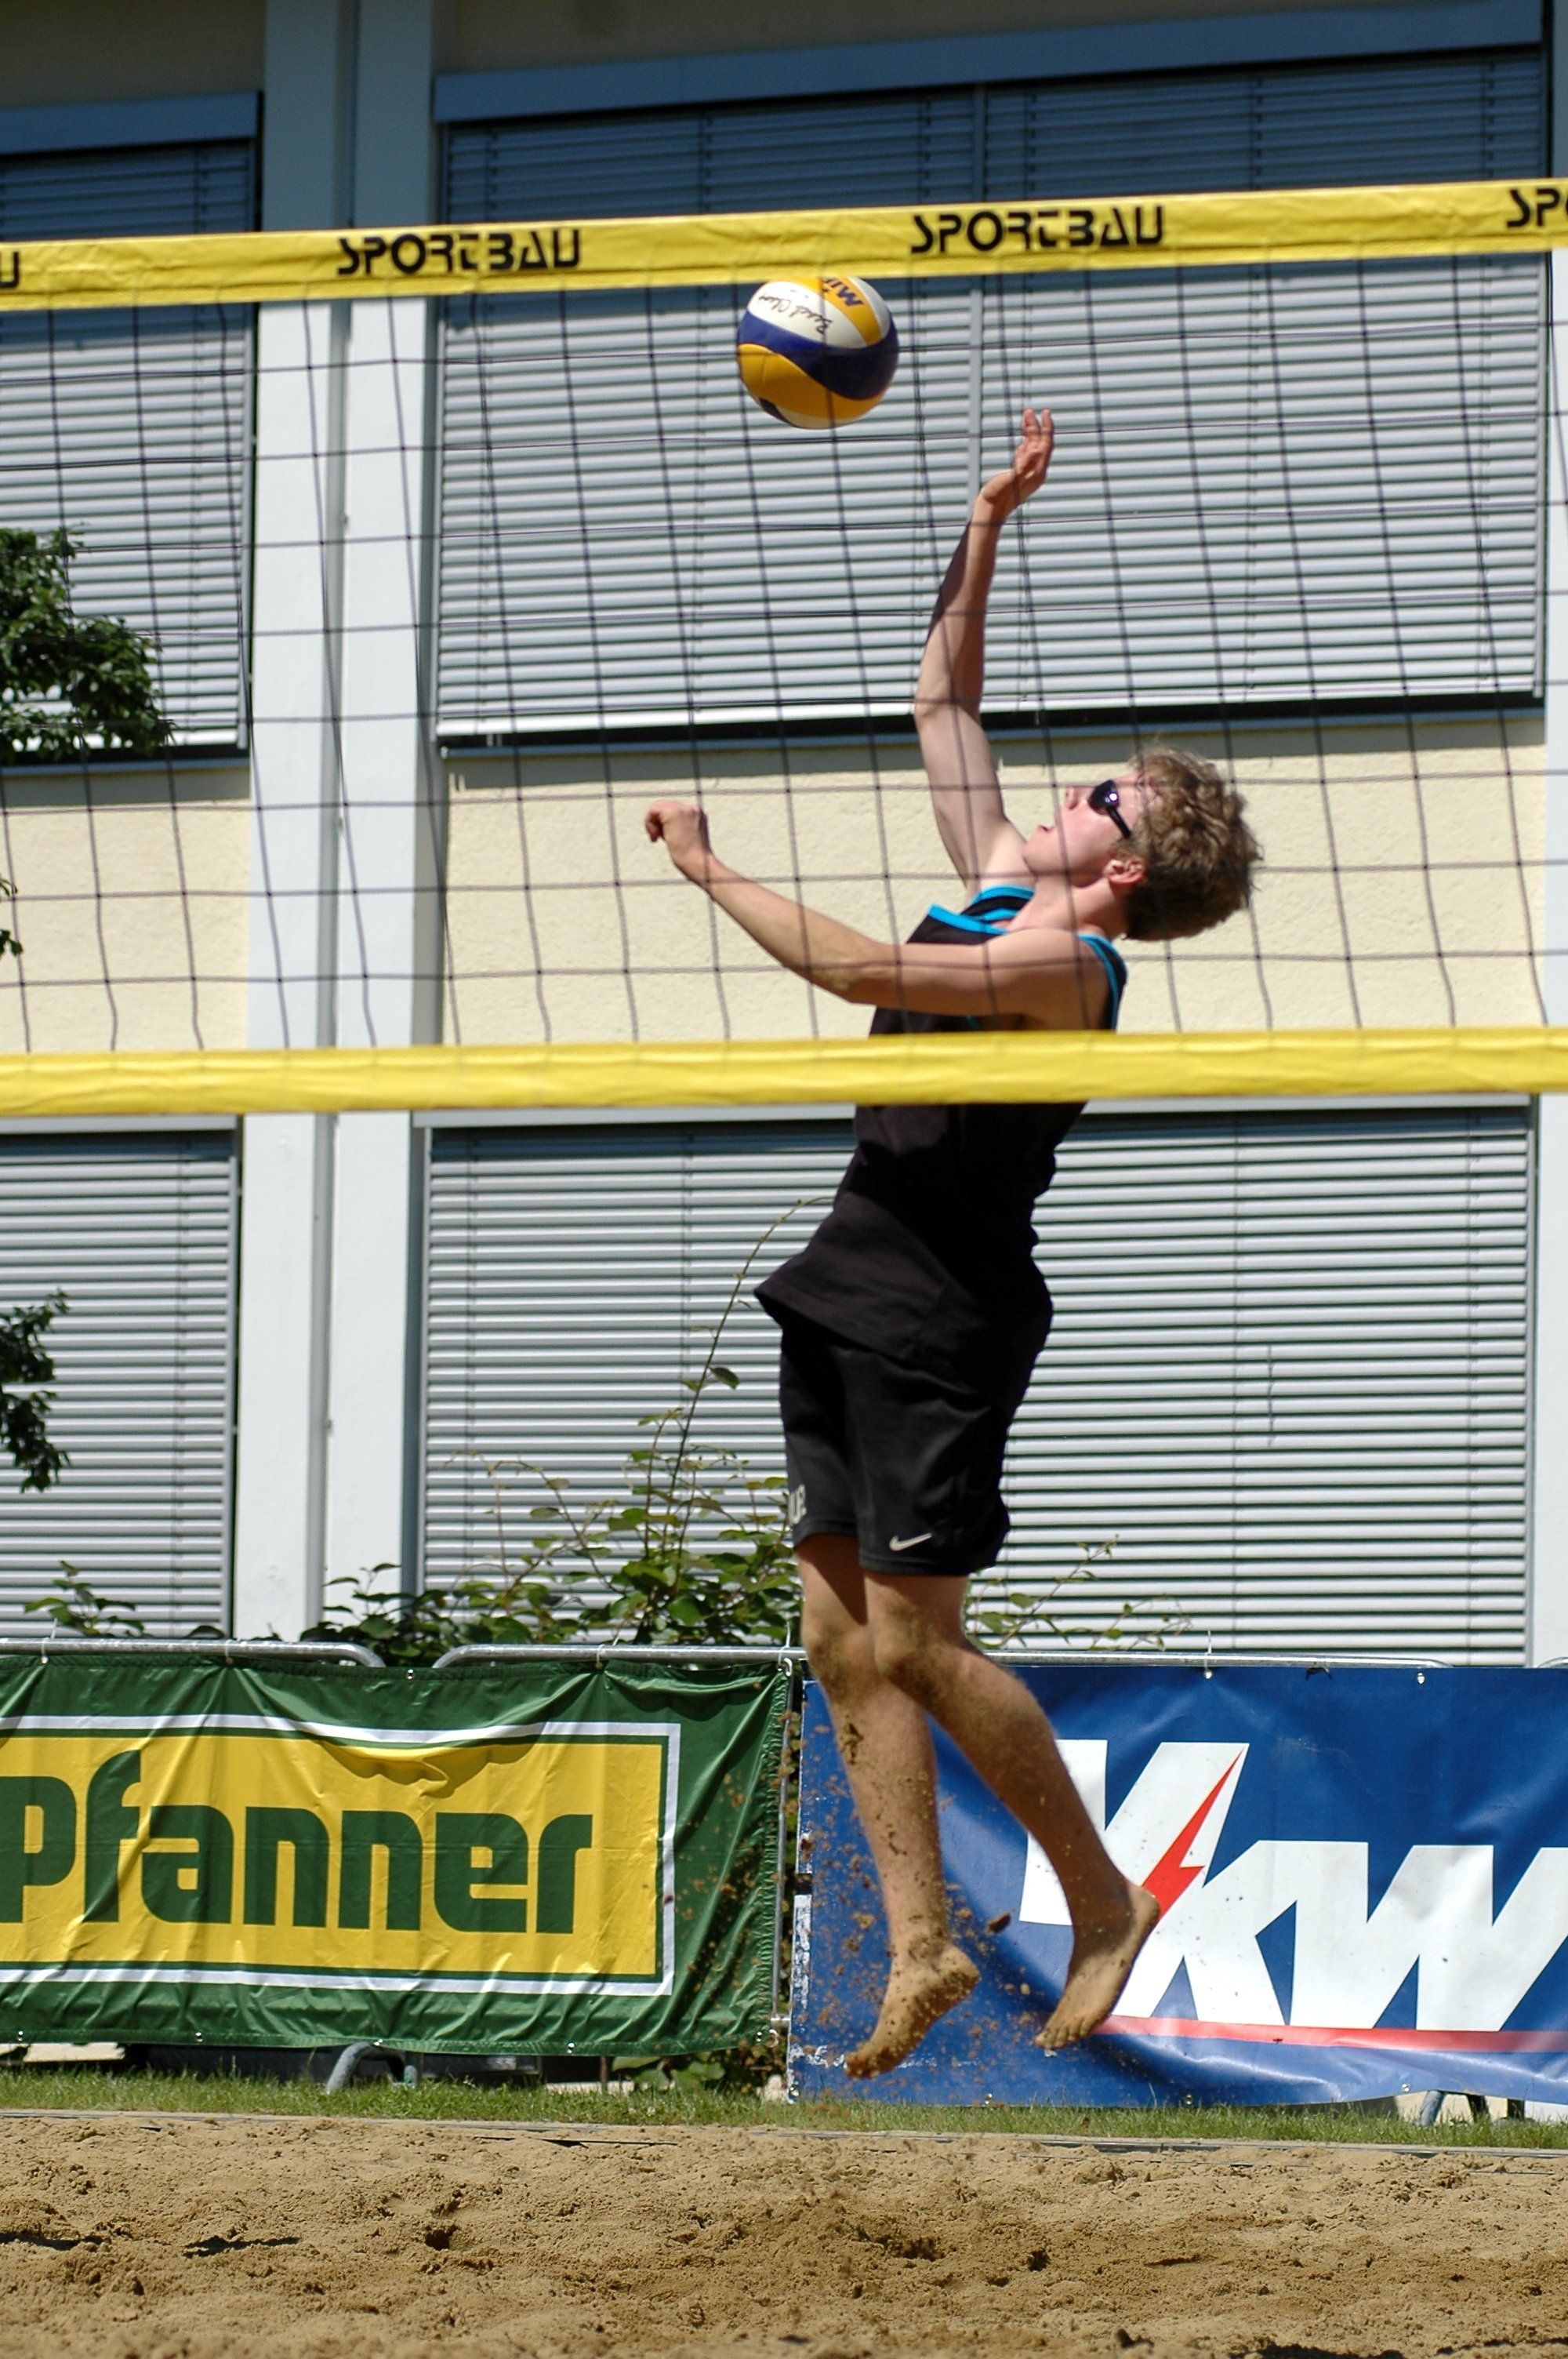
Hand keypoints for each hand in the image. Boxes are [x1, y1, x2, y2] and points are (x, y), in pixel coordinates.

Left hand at [645, 797, 715, 878]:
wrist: (698, 864)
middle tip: (658, 839)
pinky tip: (655, 837)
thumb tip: (662, 826)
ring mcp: (683, 809)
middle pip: (665, 806)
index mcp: (698, 813)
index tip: (662, 838)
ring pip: (657, 806)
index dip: (664, 822)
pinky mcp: (672, 812)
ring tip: (657, 838)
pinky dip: (649, 823)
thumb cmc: (693, 860)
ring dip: (653, 823)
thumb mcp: (687, 839)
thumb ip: (678, 828)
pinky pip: (652, 810)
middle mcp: (692, 808)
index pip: (674, 809)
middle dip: (657, 822)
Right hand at [975, 406, 1053, 521]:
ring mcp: (1027, 473)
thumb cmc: (998, 496)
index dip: (1047, 427)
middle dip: (1036, 426)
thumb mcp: (1011, 479)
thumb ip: (1025, 464)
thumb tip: (1037, 450)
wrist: (990, 511)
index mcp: (1037, 472)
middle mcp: (1035, 472)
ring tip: (1024, 417)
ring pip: (1032, 448)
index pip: (1047, 444)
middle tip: (1028, 410)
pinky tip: (1022, 440)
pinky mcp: (1018, 475)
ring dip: (1030, 432)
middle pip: (1040, 443)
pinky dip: (1025, 445)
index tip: (1044, 412)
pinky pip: (1025, 457)